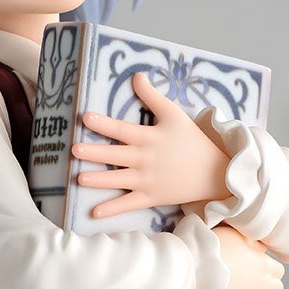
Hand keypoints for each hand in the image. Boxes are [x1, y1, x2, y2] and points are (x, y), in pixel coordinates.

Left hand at [72, 73, 231, 218]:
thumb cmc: (191, 139)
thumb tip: (136, 75)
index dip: (103, 123)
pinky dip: (113, 209)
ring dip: (99, 180)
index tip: (85, 117)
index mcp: (148, 137)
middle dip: (95, 152)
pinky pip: (129, 203)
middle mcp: (145, 159)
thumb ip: (152, 96)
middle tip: (74, 149)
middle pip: (116, 154)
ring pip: (119, 179)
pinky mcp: (151, 196)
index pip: (122, 128)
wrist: (214, 171)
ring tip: (79, 178)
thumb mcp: (173, 114)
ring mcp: (148, 180)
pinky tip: (94, 213)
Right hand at [209, 226, 284, 288]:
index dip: (269, 269)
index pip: (279, 271)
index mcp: (264, 263)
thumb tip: (261, 249)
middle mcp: (264, 283)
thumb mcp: (234, 234)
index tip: (256, 268)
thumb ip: (251, 240)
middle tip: (252, 281)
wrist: (197, 268)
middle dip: (267, 286)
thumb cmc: (213, 248)